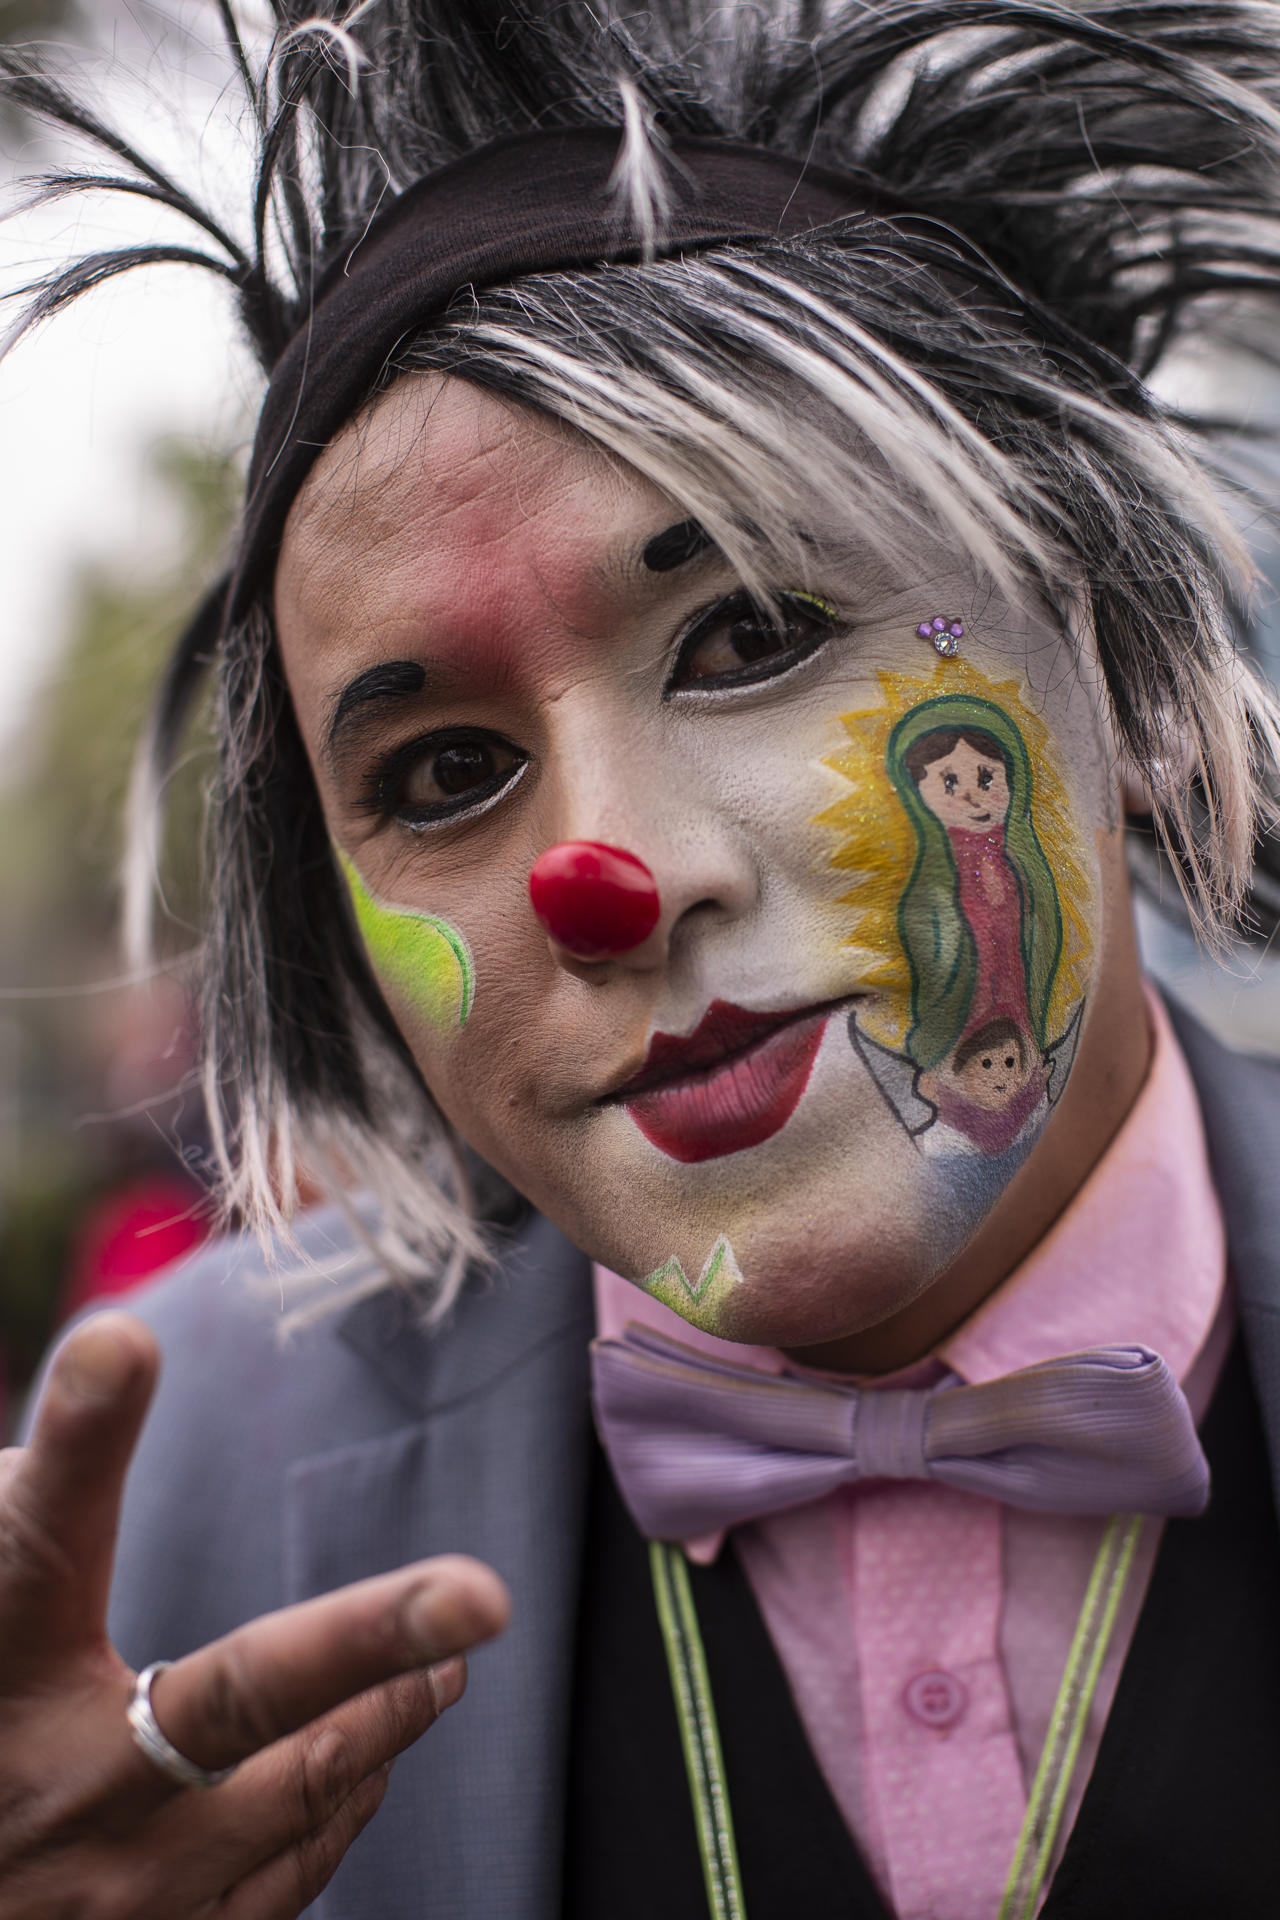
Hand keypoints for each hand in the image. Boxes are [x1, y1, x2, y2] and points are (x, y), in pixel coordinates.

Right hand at [0, 1312, 509, 1917]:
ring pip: (300, 1790)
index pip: (37, 1538)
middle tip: (479, 1595)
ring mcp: (109, 1898)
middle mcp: (58, 1790)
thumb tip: (117, 1353)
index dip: (82, 1439)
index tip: (124, 1345)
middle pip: (236, 1697)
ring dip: (388, 1714)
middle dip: (367, 1641)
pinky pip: (284, 1881)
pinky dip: (339, 1807)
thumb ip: (46, 1496)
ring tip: (446, 1660)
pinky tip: (371, 1762)